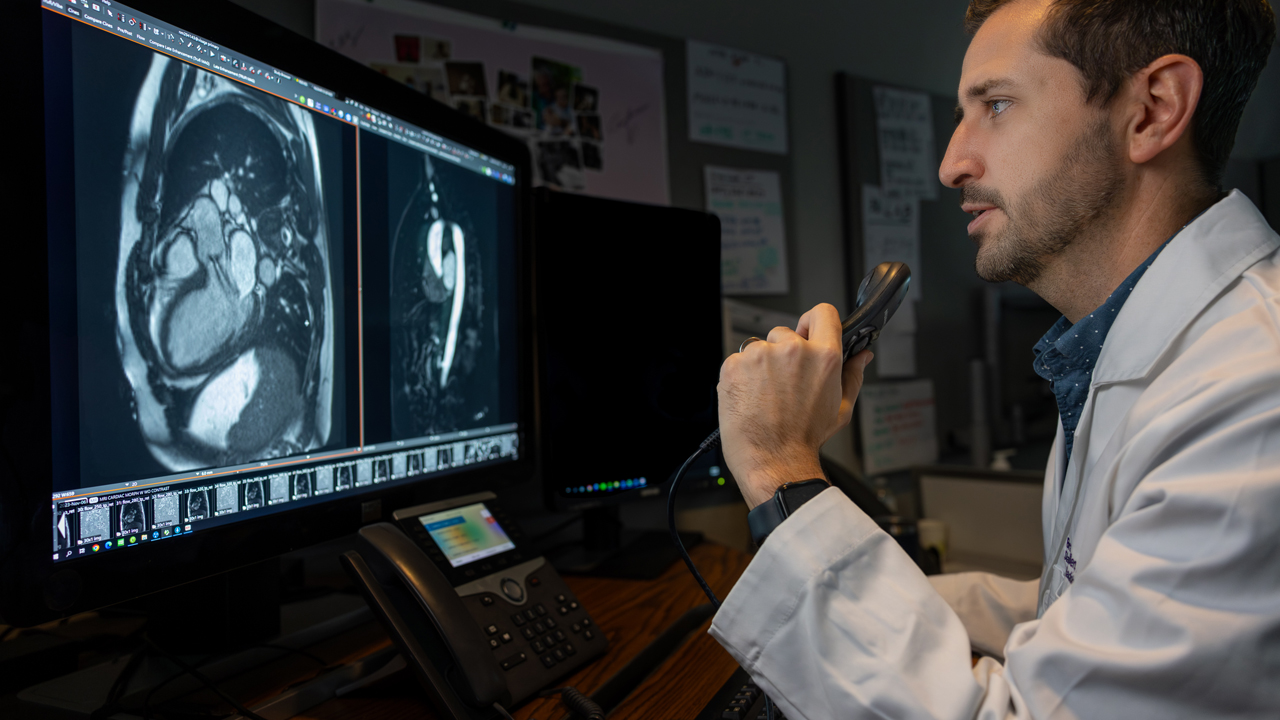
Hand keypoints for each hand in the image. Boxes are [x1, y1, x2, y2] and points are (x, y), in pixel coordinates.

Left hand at [718, 304, 872, 508]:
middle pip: (785, 333)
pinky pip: (738, 361)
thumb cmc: (805, 438)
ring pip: (759, 348)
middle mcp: (792, 350)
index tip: (808, 331)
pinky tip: (750, 398)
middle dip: (784, 353)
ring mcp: (761, 355)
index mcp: (823, 357)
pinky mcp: (735, 365)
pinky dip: (741, 376)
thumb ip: (853, 375)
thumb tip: (862, 356)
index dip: (815, 321)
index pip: (823, 313)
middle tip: (784, 384)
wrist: (772, 460)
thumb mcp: (841, 408)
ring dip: (761, 365)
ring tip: (766, 396)